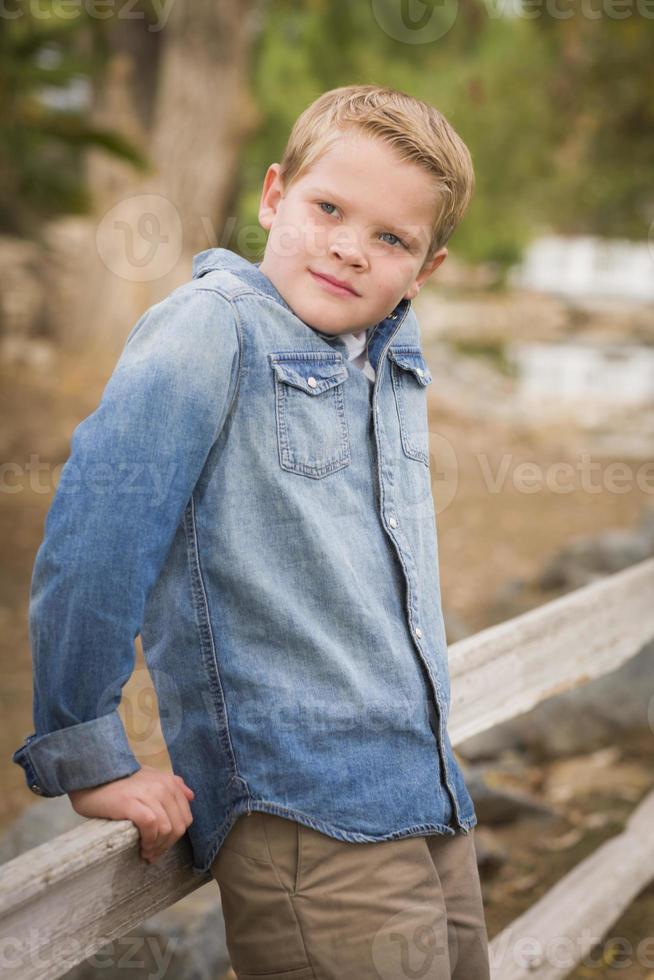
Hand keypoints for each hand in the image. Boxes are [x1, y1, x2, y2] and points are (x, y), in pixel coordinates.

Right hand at [68, 764, 194, 863]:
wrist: (92, 777)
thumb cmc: (120, 783)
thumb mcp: (149, 777)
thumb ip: (173, 784)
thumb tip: (191, 796)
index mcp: (169, 782)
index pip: (186, 817)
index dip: (175, 836)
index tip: (162, 845)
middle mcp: (162, 786)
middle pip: (178, 826)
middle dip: (167, 845)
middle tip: (153, 854)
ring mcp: (148, 794)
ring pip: (166, 829)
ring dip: (157, 846)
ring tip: (145, 852)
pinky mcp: (132, 804)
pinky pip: (151, 827)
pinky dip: (148, 841)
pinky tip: (140, 847)